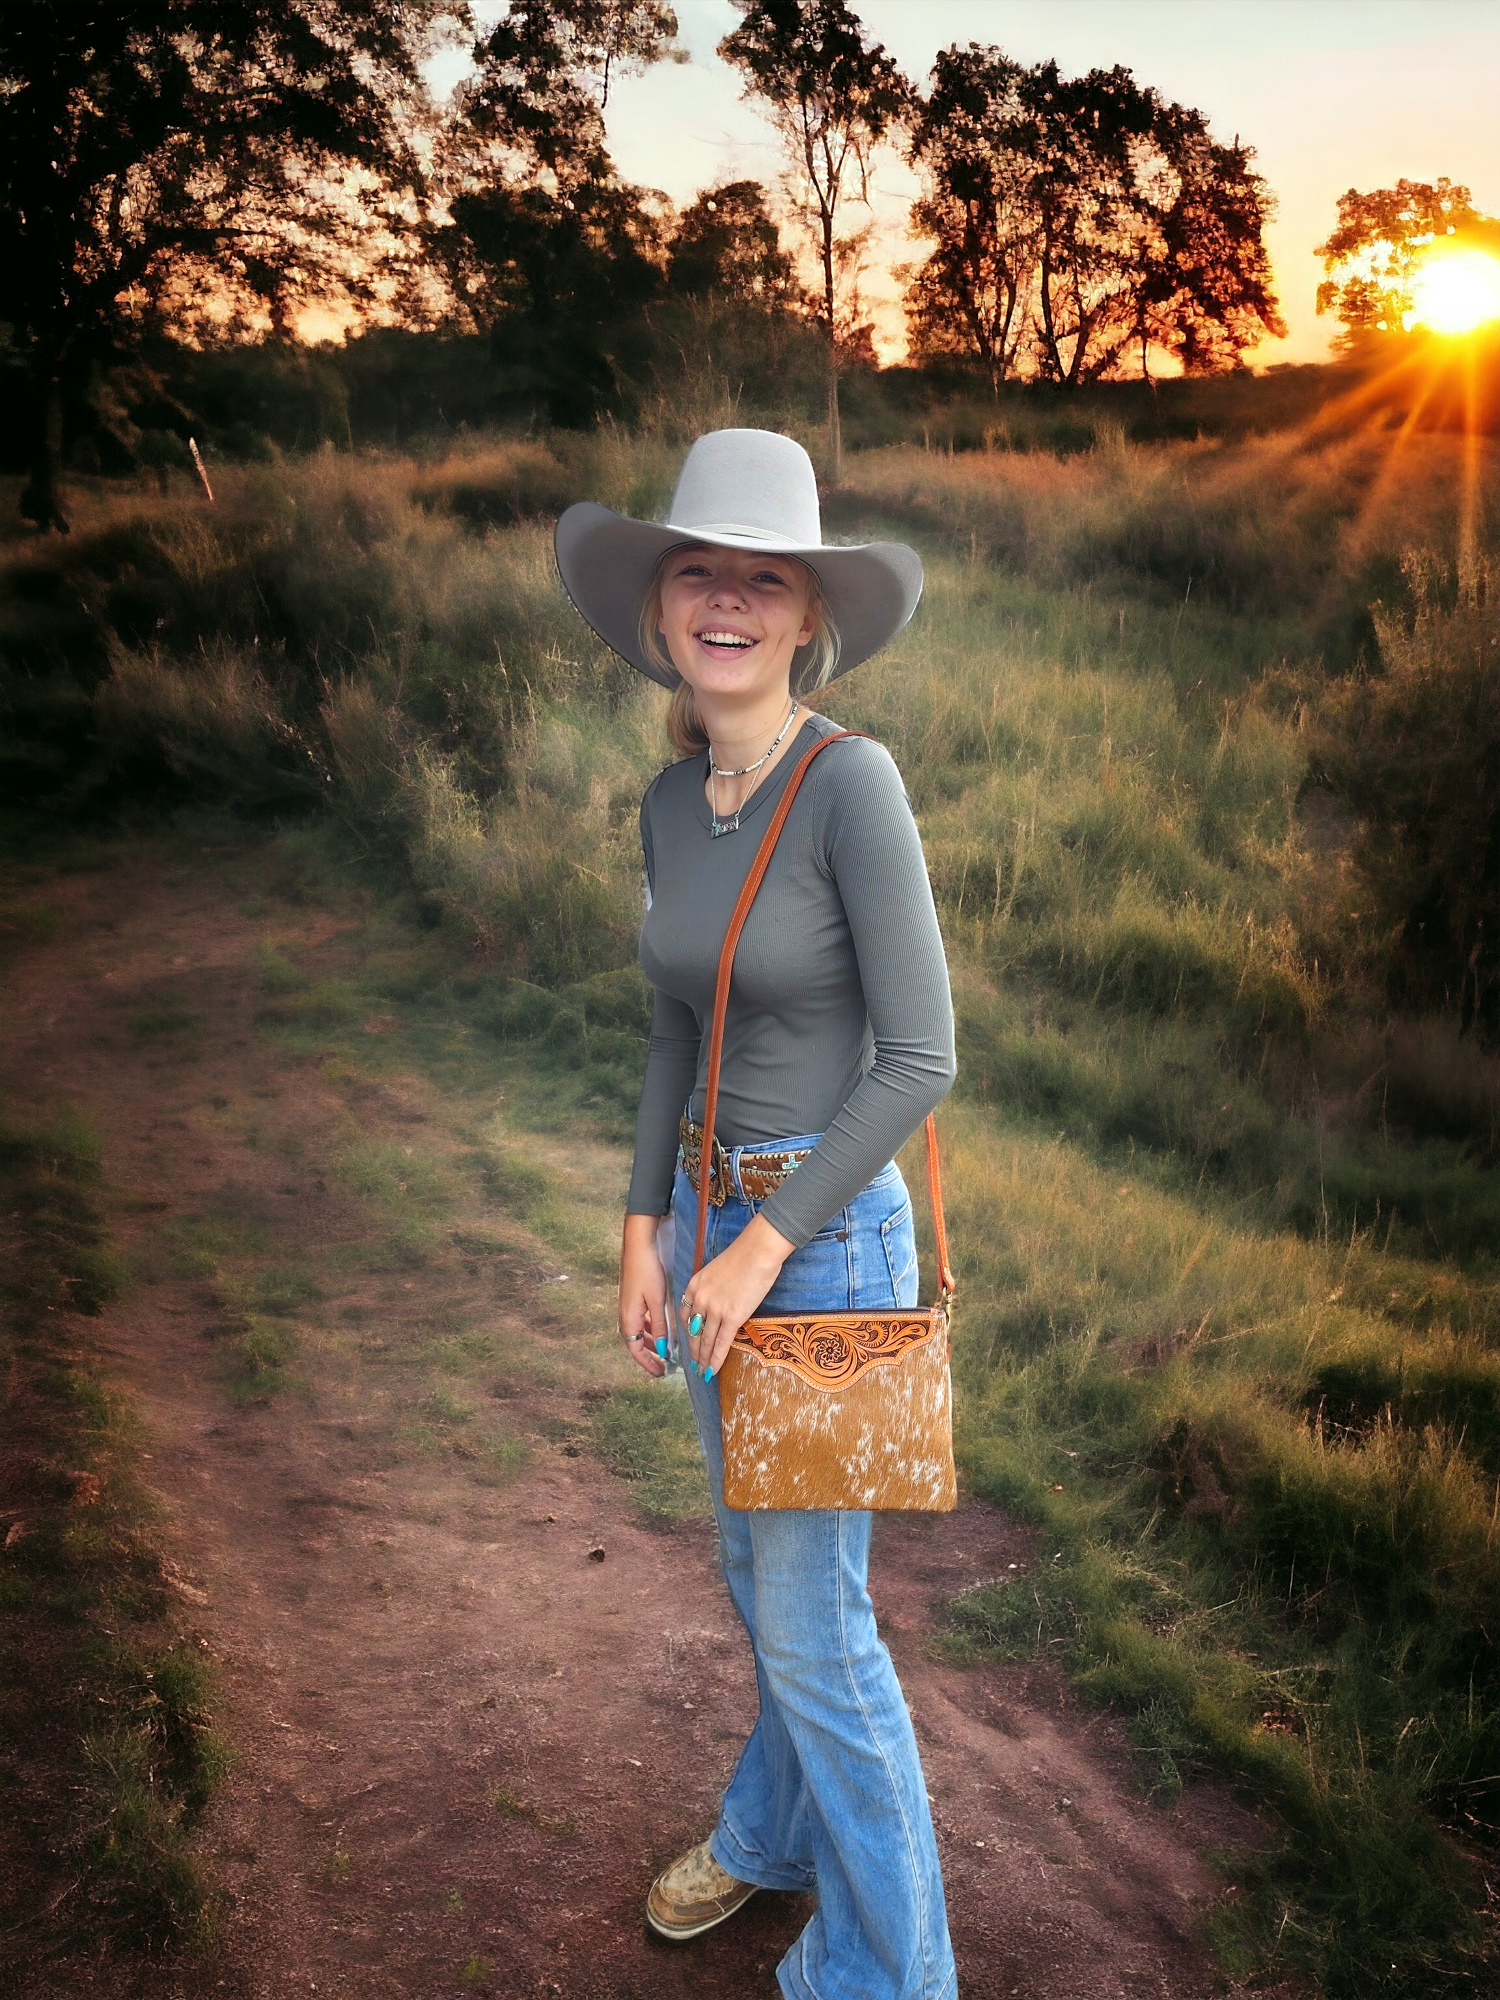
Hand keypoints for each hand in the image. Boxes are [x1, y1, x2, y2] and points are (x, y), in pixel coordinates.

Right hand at [618, 1213, 668, 1376]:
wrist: (637, 1246)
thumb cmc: (647, 1272)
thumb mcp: (657, 1301)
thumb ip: (660, 1325)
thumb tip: (663, 1348)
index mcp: (628, 1318)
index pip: (635, 1349)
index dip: (647, 1363)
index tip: (660, 1373)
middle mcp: (624, 1315)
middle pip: (634, 1344)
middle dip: (648, 1357)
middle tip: (663, 1368)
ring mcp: (626, 1307)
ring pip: (636, 1333)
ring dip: (648, 1344)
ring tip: (663, 1352)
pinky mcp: (630, 1299)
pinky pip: (638, 1322)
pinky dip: (648, 1331)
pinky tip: (659, 1330)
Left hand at [680, 1212, 794, 1377]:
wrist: (758, 1251)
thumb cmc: (744, 1256)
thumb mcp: (717, 1270)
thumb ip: (712, 1288)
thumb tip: (718, 1301)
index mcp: (694, 1286)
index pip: (685, 1315)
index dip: (687, 1332)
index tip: (690, 1341)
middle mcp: (700, 1299)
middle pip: (693, 1331)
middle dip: (693, 1350)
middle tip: (694, 1364)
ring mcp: (714, 1309)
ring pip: (705, 1340)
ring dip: (703, 1358)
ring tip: (702, 1371)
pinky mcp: (732, 1317)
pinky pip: (721, 1343)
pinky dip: (715, 1359)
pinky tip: (712, 1370)